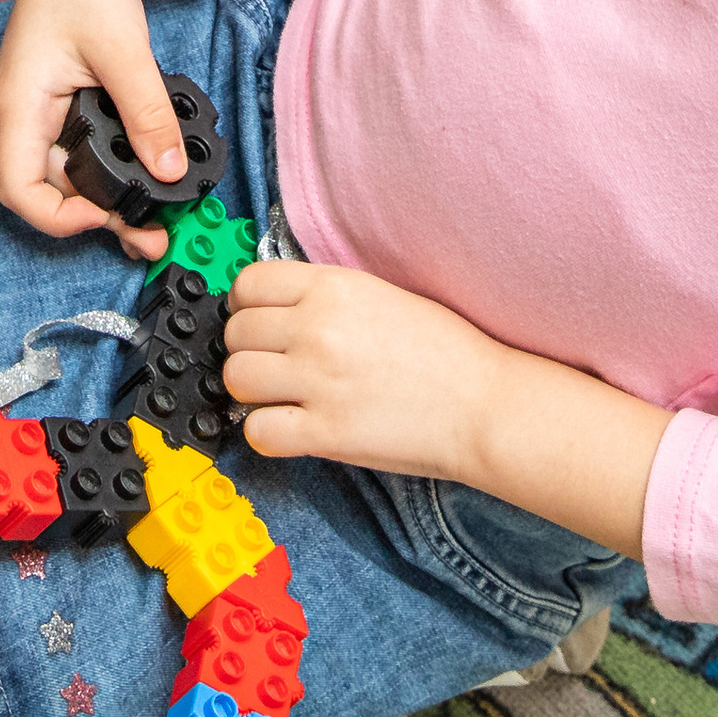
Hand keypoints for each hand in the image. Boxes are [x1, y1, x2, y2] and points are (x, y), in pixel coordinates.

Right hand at [0, 0, 195, 249]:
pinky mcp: (65, 101)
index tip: (105, 217)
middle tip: (153, 234)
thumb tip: (169, 173)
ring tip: (158, 216)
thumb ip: (146, 113)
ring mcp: (42, 109)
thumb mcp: (121, 50)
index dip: (58, 217)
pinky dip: (114, 166)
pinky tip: (147, 175)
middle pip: (50, 187)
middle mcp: (23, 114)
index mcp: (19, 103)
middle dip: (99, 215)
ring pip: (71, 170)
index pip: (19, 189)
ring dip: (110, 194)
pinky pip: (84, 147)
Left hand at [224, 259, 509, 483]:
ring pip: (236, 379)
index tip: (257, 321)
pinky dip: (267, 433)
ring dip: (252, 391)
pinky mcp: (324, 432)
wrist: (482, 403)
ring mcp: (318, 380)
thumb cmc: (443, 350)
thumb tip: (275, 307)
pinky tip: (292, 428)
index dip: (245, 305)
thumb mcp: (380, 294)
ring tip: (281, 396)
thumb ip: (325, 295)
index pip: (248, 284)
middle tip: (274, 364)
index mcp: (333, 286)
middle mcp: (319, 327)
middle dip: (248, 350)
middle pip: (235, 333)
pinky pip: (257, 431)